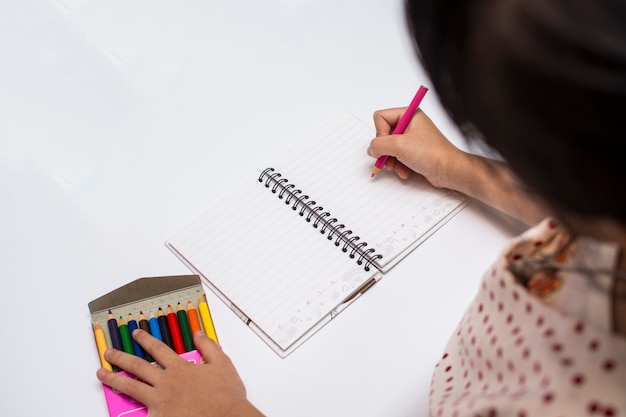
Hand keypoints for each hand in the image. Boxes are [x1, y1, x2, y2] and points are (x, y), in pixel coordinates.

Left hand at [96, 329, 263, 416]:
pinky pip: (139, 413)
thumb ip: (208, 346)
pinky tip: (117, 410)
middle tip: (109, 352)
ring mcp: (160, 401)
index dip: (145, 339)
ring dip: (114, 379)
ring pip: (131, 386)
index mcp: (180, 368)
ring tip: (101, 374)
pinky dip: (127, 412)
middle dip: (121, 357)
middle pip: (137, 366)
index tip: (136, 333)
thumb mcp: (222, 364)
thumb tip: (198, 334)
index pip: (158, 348)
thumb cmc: (226, 395)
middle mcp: (166, 382)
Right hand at [367, 107, 465, 187]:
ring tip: (398, 167)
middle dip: (385, 150)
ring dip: (391, 160)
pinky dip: (398, 165)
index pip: (380, 117)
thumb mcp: (399, 146)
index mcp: (409, 114)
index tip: (388, 144)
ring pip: (388, 148)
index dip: (380, 133)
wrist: (449, 170)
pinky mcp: (413, 152)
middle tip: (390, 158)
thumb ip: (378, 145)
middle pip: (383, 134)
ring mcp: (411, 138)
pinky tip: (405, 171)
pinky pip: (396, 157)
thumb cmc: (432, 153)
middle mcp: (410, 124)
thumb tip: (371, 149)